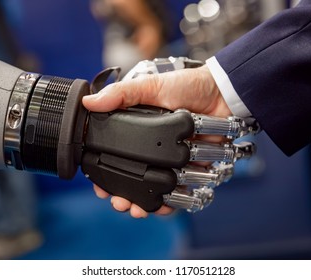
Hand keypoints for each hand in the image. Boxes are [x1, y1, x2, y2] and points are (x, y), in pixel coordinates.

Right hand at [82, 65, 231, 217]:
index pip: (116, 155)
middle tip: (118, 203)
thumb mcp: (150, 86)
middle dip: (123, 195)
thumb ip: (122, 94)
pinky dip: (170, 202)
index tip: (99, 186)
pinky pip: (178, 190)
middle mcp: (153, 148)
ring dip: (143, 203)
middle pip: (133, 177)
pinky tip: (160, 208)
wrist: (221, 93)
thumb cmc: (186, 86)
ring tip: (136, 209)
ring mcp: (171, 160)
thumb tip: (89, 103)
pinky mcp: (190, 167)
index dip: (105, 172)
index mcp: (138, 130)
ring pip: (153, 188)